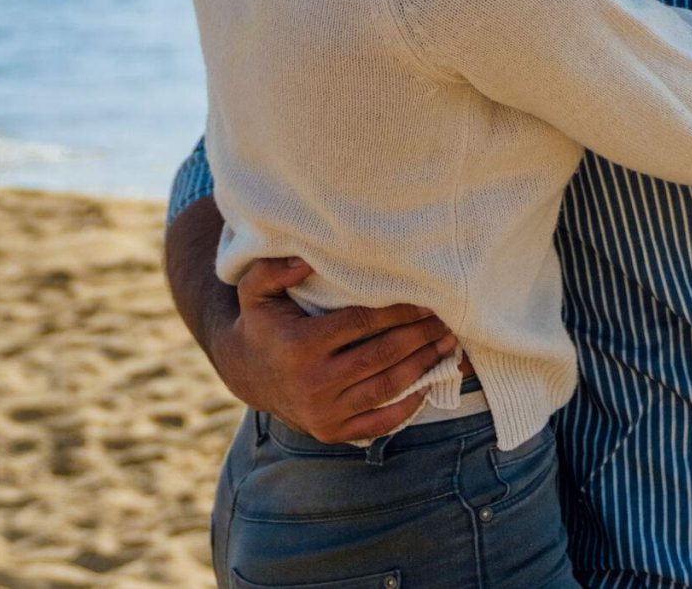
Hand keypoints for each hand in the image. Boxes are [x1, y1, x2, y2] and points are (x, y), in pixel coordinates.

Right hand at [203, 257, 462, 443]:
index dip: (398, 311)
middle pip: (381, 355)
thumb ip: (274, 269)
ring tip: (445, 345)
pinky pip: (379, 422)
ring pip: (386, 387)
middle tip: (445, 321)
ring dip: (422, 366)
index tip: (426, 300)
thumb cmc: (261, 322)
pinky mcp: (331, 432)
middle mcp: (313, 382)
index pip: (362, 323)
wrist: (246, 373)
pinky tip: (428, 383)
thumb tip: (305, 260)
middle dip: (419, 336)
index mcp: (300, 345)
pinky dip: (408, 406)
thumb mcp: (254, 289)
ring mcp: (324, 412)